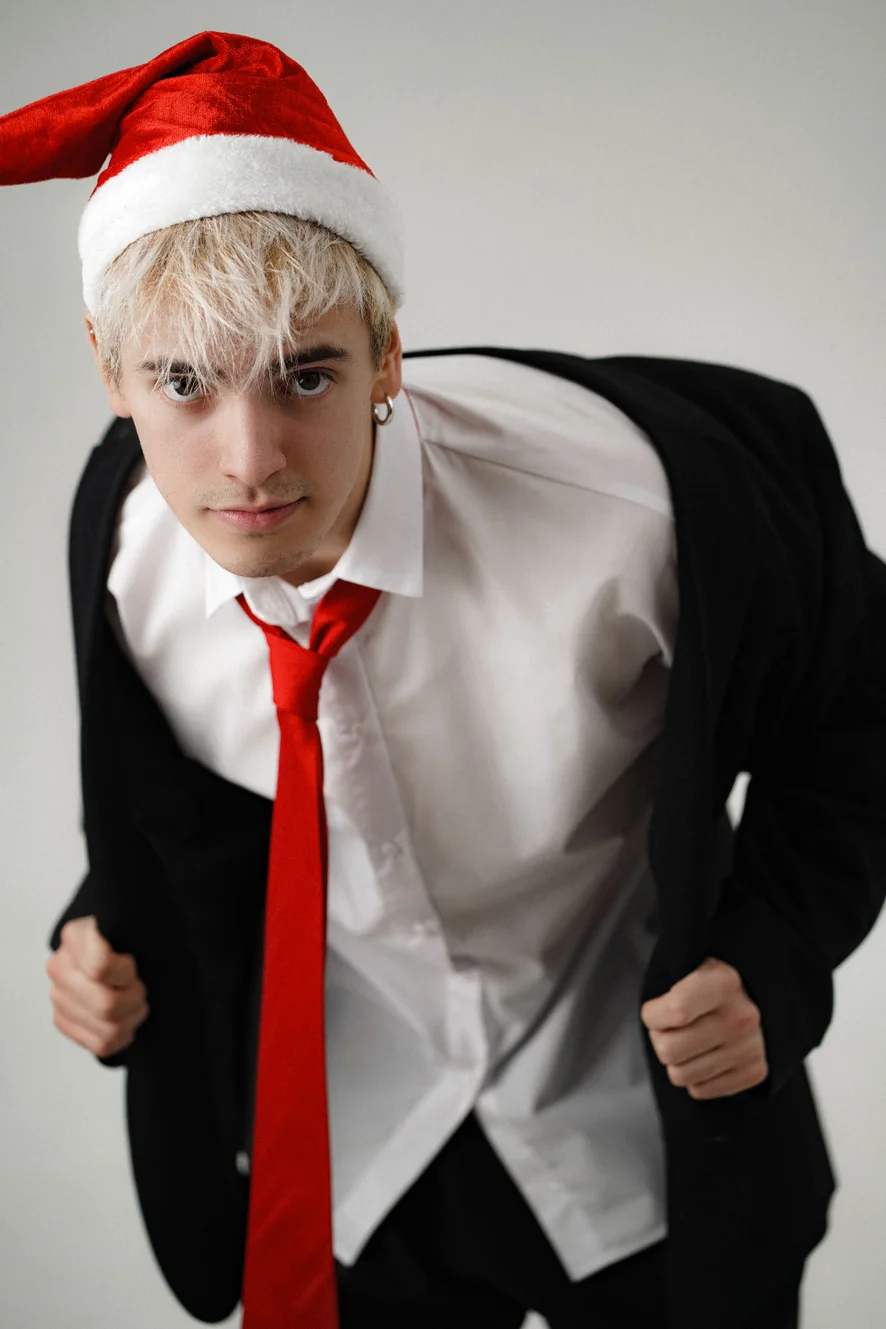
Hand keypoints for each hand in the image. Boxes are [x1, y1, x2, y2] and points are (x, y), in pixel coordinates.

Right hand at [46, 916, 149, 1058]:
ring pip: (108, 1029)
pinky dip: (123, 1036)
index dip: (126, 972)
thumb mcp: (135, 926)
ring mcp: (58, 996)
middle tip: (139, 986)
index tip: (133, 965)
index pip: (101, 967)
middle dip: (134, 998)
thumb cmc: (128, 938)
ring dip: (131, 1018)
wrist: (115, 947)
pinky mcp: (63, 1021)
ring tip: (134, 1002)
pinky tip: (125, 1019)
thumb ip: (132, 931)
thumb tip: (135, 954)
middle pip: (107, 1005)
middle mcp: (59, 967)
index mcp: (75, 936)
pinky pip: (101, 1045)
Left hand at [640, 956, 767, 1098]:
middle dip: (660, 1038)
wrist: (758, 993)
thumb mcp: (690, 962)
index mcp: (724, 982)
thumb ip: (668, 978)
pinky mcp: (756, 1072)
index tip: (655, 1009)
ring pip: (680, 1076)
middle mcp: (741, 1017)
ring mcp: (750, 1048)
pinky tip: (706, 1053)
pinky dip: (695, 1075)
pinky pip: (700, 1090)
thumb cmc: (707, 978)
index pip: (676, 1011)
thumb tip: (650, 1012)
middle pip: (669, 1050)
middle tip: (671, 1026)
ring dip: (677, 1060)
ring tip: (689, 1038)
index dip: (653, 1015)